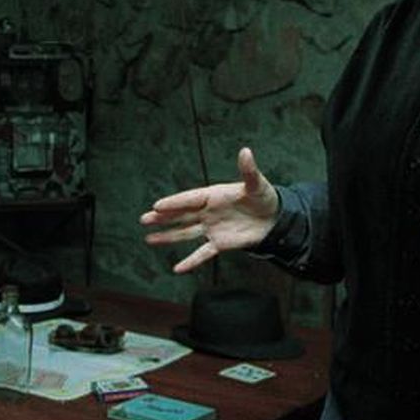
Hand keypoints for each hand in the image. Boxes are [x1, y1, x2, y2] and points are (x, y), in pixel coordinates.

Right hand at [141, 147, 279, 272]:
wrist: (274, 219)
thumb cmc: (264, 197)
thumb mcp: (256, 183)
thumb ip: (248, 170)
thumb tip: (246, 151)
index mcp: (213, 195)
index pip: (189, 199)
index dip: (174, 203)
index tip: (157, 205)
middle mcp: (208, 212)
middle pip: (181, 215)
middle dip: (162, 217)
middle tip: (144, 219)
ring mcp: (212, 228)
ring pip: (185, 233)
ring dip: (168, 236)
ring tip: (149, 239)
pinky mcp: (220, 243)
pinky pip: (202, 253)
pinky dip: (191, 261)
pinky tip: (177, 269)